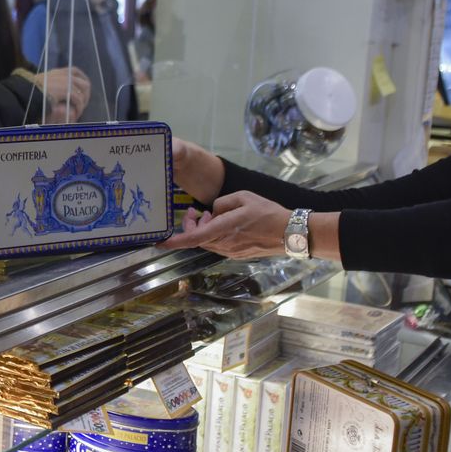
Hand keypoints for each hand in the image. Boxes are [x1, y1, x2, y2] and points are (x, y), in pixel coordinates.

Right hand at [33, 67, 90, 121]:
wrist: (24, 94)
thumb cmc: (31, 93)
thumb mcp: (43, 86)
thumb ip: (52, 86)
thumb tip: (59, 90)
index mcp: (57, 72)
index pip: (74, 71)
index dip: (82, 80)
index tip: (83, 91)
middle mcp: (63, 74)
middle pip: (83, 81)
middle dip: (86, 94)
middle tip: (82, 105)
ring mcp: (66, 81)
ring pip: (83, 91)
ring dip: (83, 102)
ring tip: (79, 111)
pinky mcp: (66, 90)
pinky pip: (78, 99)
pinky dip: (79, 107)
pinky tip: (75, 114)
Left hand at [159, 191, 290, 257]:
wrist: (291, 234)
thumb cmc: (269, 213)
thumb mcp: (244, 197)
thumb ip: (222, 202)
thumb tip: (212, 212)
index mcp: (225, 229)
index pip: (194, 237)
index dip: (175, 241)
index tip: (159, 242)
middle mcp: (225, 244)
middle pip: (197, 238)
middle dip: (190, 225)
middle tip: (194, 210)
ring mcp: (230, 251)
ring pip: (206, 242)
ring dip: (202, 229)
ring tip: (210, 215)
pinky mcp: (236, 254)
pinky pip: (217, 245)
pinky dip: (212, 235)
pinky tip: (222, 224)